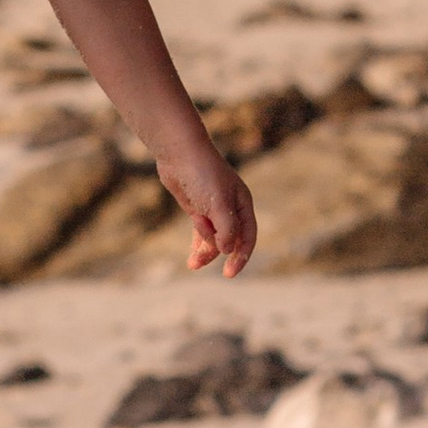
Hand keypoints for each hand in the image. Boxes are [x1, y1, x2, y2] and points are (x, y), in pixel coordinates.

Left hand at [161, 141, 255, 277]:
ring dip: (205, 252)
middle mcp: (231, 208)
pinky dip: (198, 245)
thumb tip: (227, 250)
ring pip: (214, 239)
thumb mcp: (218, 203)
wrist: (179, 153)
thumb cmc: (202, 174)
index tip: (229, 274)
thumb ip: (226, 228)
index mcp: (243, 204)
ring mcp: (213, 209)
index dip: (241, 257)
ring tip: (192, 264)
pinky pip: (201, 233)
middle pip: (230, 240)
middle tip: (198, 265)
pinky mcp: (197, 209)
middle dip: (217, 255)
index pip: (248, 237)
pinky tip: (192, 257)